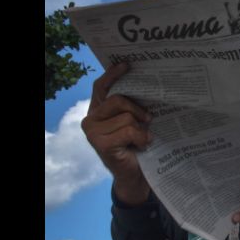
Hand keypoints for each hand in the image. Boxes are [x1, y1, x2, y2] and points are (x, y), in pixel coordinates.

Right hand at [81, 62, 152, 204]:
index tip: (127, 65)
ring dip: (141, 128)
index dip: (113, 74)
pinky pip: (128, 130)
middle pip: (118, 99)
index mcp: (98, 110)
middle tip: (149, 119)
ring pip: (126, 116)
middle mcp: (91, 118)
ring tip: (143, 138)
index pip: (102, 87)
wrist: (135, 174)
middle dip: (137, 108)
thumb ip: (132, 106)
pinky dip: (141, 137)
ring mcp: (93, 131)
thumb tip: (146, 85)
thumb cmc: (136, 146)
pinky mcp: (100, 142)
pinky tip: (141, 145)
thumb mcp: (135, 122)